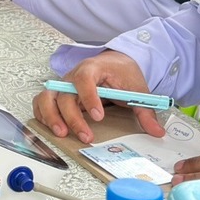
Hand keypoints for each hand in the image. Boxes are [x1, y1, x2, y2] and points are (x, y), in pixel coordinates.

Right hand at [31, 49, 153, 143]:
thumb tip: (157, 131)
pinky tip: (53, 129)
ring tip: (61, 134)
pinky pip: (42, 103)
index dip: (89, 97)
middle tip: (86, 137)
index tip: (98, 116)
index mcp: (93, 68)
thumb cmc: (122, 73)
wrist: (115, 63)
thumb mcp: (137, 89)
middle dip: (73, 118)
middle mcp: (73, 75)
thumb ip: (145, 110)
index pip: (84, 78)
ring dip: (51, 117)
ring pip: (47, 98)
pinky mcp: (57, 95)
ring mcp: (63, 85)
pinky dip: (43, 116)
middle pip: (64, 94)